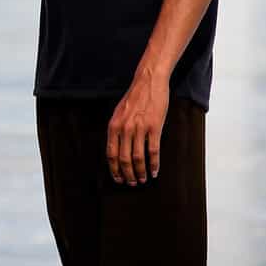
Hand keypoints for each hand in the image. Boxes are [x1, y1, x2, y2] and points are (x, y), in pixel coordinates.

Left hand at [107, 71, 169, 185]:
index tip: (118, 178)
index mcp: (114, 126)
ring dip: (140, 172)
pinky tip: (155, 171)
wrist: (148, 82)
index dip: (114, 169)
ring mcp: (139, 128)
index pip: (111, 154)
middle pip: (124, 159)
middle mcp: (124, 129)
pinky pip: (153, 151)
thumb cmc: (135, 97)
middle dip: (127, 175)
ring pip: (138, 158)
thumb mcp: (119, 113)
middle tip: (132, 183)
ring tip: (143, 179)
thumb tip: (116, 148)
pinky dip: (154, 164)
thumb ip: (117, 130)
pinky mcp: (154, 127)